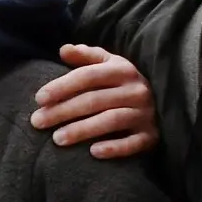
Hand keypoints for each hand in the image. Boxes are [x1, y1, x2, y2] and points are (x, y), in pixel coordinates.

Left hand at [31, 45, 154, 159]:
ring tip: (57, 139)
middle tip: (37, 122)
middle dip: (63, 111)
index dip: (62, 86)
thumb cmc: (124, 83)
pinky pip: (133, 143)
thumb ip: (86, 57)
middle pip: (94, 100)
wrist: (165, 103)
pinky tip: (93, 152)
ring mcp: (145, 113)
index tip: (39, 99)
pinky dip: (114, 148)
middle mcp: (136, 90)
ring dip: (82, 130)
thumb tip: (63, 49)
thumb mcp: (110, 64)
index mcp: (123, 70)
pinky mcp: (152, 135)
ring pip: (111, 120)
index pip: (88, 76)